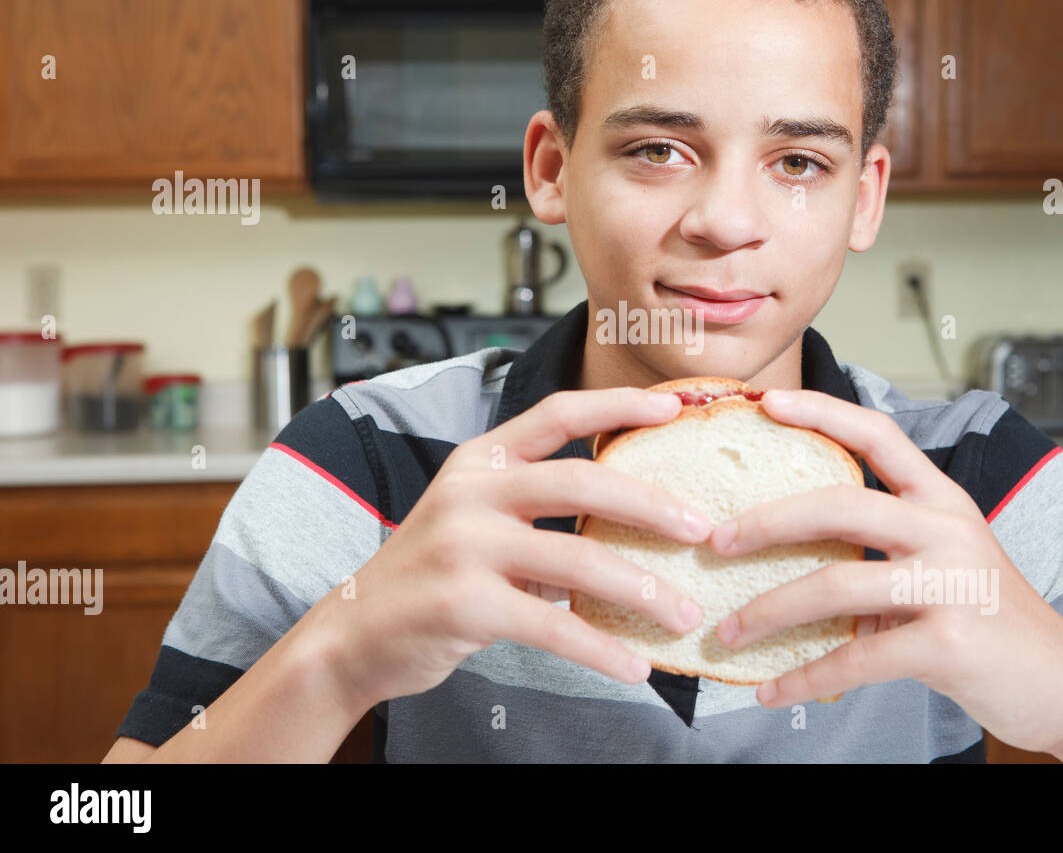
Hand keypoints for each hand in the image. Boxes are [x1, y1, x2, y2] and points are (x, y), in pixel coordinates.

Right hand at [316, 387, 711, 709]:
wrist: (351, 635)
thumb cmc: (428, 576)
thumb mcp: (473, 521)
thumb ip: (536, 512)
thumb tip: (629, 522)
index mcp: (479, 460)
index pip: (558, 413)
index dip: (618, 406)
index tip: (674, 411)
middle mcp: (471, 491)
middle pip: (583, 480)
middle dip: (653, 504)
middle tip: (702, 529)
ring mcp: (464, 544)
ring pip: (578, 556)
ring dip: (642, 590)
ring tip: (684, 614)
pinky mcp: (464, 603)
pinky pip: (553, 625)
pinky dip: (601, 649)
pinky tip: (634, 667)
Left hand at [705, 388, 1062, 754]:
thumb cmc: (991, 620)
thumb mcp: (944, 567)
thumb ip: (882, 553)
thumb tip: (789, 558)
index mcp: (943, 501)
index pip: (880, 434)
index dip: (821, 411)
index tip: (765, 402)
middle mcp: (948, 531)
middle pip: (841, 503)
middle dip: (768, 520)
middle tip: (717, 540)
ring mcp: (952, 584)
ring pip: (837, 583)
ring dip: (770, 610)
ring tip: (727, 631)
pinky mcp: (949, 643)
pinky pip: (857, 657)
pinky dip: (806, 676)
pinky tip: (772, 691)